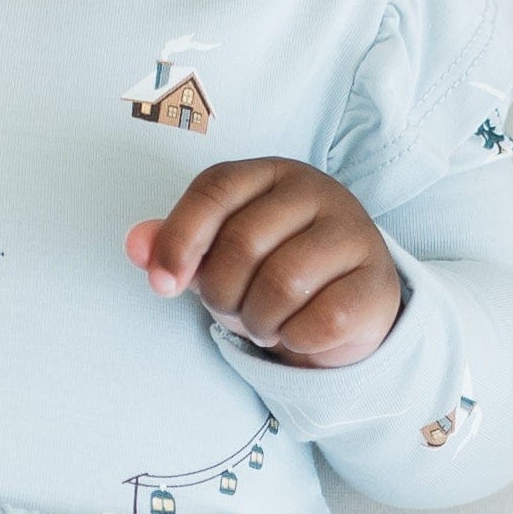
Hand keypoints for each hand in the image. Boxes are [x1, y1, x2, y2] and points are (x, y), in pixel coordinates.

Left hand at [126, 160, 402, 367]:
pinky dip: (295, 339)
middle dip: (222, 294)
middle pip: (242, 244)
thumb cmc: (272, 268)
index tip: (163, 285)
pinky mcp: (376, 283)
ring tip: (265, 322)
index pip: (214, 190)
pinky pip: (320, 322)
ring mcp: (353, 233)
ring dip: (258, 322)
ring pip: (282, 285)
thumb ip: (174, 244)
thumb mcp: (217, 253)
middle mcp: (316, 192)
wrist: (345, 304)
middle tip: (234, 309)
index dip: (179, 239)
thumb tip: (136, 246)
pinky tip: (298, 332)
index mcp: (269, 174)